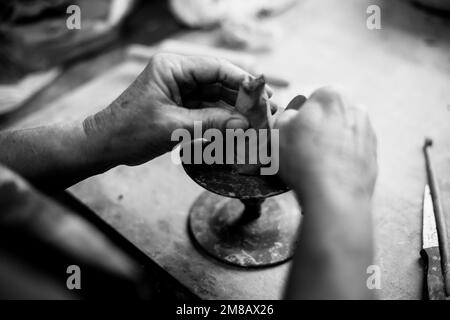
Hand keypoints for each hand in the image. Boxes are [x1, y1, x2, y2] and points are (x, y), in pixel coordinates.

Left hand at [83, 53, 270, 166]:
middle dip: (242, 98)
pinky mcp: (180, 105)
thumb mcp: (173, 127)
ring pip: (215, 97)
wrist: (105, 145)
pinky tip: (239, 127)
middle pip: (219, 82)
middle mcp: (178, 74)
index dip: (242, 81)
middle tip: (266, 111)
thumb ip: (211, 123)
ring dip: (234, 110)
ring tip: (257, 121)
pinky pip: (207, 109)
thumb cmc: (130, 131)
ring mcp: (180, 90)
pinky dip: (222, 119)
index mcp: (172, 67)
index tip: (262, 94)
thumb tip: (244, 123)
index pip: (215, 68)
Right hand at [275, 87, 377, 202]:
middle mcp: (356, 108)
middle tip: (303, 148)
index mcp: (332, 96)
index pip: (313, 98)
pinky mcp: (373, 155)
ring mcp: (368, 132)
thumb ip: (285, 116)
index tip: (295, 132)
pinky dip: (342, 158)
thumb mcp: (278, 131)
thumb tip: (292, 116)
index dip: (301, 116)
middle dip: (319, 127)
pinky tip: (329, 172)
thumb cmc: (303, 159)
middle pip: (331, 115)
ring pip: (342, 133)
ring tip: (316, 164)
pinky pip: (352, 152)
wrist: (334, 196)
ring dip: (331, 143)